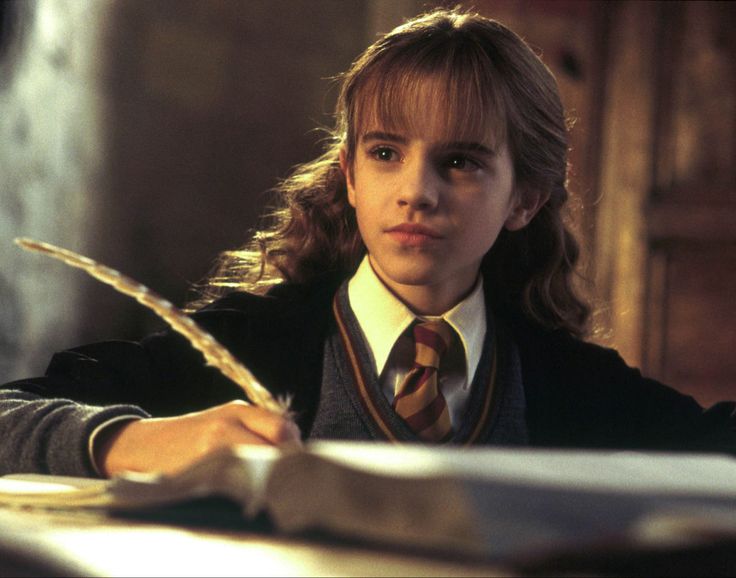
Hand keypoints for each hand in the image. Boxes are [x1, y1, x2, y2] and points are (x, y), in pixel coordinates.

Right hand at [95, 400, 300, 476]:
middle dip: (284, 466)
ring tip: (265, 488)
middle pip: (275, 449)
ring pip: (259, 469)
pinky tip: (244, 495)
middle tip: (284, 480)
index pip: (282, 428)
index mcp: (237, 410)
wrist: (146, 444)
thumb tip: (296, 450)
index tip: (294, 462)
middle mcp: (226, 426)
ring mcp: (212, 450)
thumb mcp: (225, 419)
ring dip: (268, 481)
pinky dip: (246, 492)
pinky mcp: (200, 472)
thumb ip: (258, 428)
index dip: (294, 448)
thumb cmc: (195, 435)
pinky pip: (236, 486)